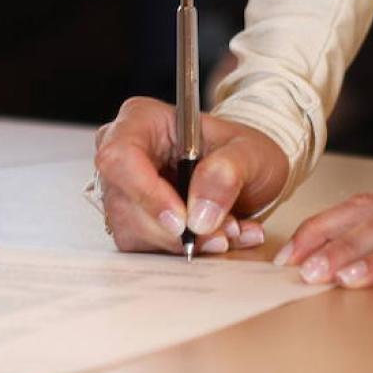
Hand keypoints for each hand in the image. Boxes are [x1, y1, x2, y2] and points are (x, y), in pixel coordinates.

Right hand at [93, 97, 288, 254]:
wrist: (249, 177)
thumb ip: (228, 172)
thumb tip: (200, 212)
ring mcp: (123, 192)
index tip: (184, 221)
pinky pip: (144, 250)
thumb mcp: (252, 152)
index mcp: (142, 120)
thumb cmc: (243, 153)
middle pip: (124, 203)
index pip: (120, 157)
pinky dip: (182, 252)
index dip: (146, 193)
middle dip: (174, 230)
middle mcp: (123, 155)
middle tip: (221, 233)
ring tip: (225, 232)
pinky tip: (213, 238)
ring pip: (132, 232)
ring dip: (183, 243)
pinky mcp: (132, 224)